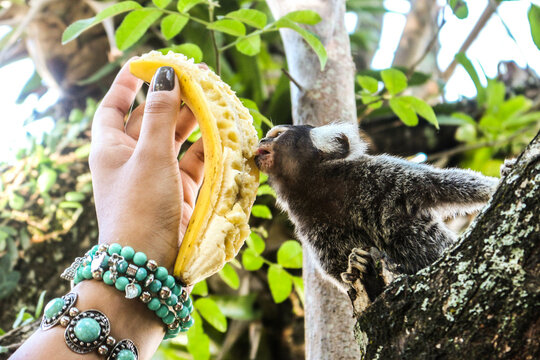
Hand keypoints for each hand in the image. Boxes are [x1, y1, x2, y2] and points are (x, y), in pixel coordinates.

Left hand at [89, 60, 203, 270]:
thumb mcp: (149, 155)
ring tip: (215, 103)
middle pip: (151, 120)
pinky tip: (224, 136)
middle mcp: (132, 160)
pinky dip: (208, 150)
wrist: (148, 264)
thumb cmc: (139, 206)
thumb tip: (166, 74)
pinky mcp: (180, 193)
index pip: (114, 107)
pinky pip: (194, 163)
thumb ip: (160, 114)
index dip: (127, 85)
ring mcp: (157, 177)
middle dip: (172, 101)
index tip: (143, 64)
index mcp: (111, 148)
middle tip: (197, 81)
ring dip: (194, 124)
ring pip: (176, 141)